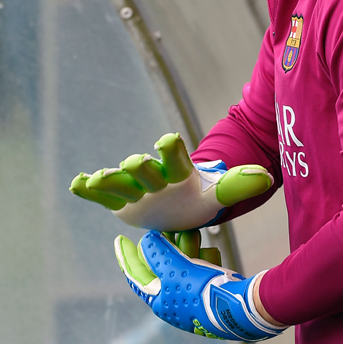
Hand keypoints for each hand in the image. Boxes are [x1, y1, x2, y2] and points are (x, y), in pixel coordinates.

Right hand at [68, 133, 271, 231]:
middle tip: (134, 164)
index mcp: (177, 172)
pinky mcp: (120, 201)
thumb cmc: (198, 197)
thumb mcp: (217, 195)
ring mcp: (134, 189)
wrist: (178, 203)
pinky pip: (103, 195)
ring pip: (119, 184)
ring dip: (108, 180)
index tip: (168, 140)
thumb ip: (237, 184)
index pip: (175, 159)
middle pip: (144, 171)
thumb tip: (266, 177)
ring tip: (94, 179)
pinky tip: (76, 185)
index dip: (172, 151)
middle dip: (139, 168)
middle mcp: (153, 177)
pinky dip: (89, 190)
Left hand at [115, 230, 284, 341]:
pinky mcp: (213, 293)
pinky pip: (203, 271)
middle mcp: (175, 302)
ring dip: (187, 248)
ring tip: (192, 232)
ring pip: (184, 266)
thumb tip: (147, 241)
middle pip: (162, 267)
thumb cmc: (204, 291)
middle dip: (166, 245)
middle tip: (166, 228)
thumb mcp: (174, 268)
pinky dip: (204, 259)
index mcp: (160, 301)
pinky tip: (210, 251)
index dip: (126, 256)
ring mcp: (194, 299)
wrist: (243, 307)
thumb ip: (157, 253)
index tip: (120, 239)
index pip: (135, 275)